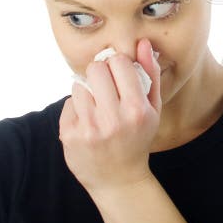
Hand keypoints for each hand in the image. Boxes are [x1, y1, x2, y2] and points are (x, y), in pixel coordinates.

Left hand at [59, 38, 161, 193]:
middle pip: (95, 69)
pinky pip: (69, 102)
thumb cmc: (138, 137)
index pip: (119, 62)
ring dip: (88, 90)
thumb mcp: (153, 108)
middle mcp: (112, 119)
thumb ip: (150, 73)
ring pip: (79, 84)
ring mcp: (89, 129)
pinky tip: (88, 121)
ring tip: (98, 106)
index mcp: (136, 109)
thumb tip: (142, 43)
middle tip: (106, 86)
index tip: (120, 75)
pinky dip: (77, 107)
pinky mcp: (69, 135)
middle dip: (100, 73)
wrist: (118, 179)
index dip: (119, 65)